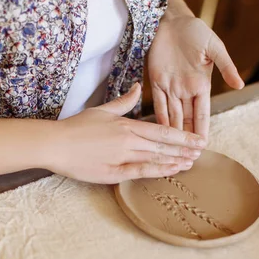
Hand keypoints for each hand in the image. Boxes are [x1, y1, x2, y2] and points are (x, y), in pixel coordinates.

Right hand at [48, 83, 205, 183]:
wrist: (55, 143)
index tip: (196, 138)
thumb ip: (123, 101)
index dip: (181, 135)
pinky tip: (172, 170)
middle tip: (202, 151)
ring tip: (192, 162)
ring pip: (156, 158)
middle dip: (184, 148)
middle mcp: (129, 140)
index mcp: (126, 125)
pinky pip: (141, 170)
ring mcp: (122, 156)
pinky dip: (158, 170)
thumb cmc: (76, 127)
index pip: (161, 130)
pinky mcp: (113, 171)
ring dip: (176, 160)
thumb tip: (137, 87)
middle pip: (163, 145)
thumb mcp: (102, 110)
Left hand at [148, 10, 243, 139]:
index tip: (203, 145)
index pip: (202, 113)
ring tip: (172, 151)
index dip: (202, 129)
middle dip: (186, 138)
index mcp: (201, 84)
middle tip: (187, 156)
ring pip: (172, 116)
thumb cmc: (195, 31)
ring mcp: (170, 87)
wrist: (171, 20)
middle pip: (187, 119)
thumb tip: (240, 84)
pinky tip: (158, 133)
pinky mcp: (156, 82)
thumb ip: (225, 66)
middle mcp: (186, 90)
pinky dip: (158, 118)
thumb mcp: (214, 47)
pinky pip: (158, 104)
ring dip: (172, 133)